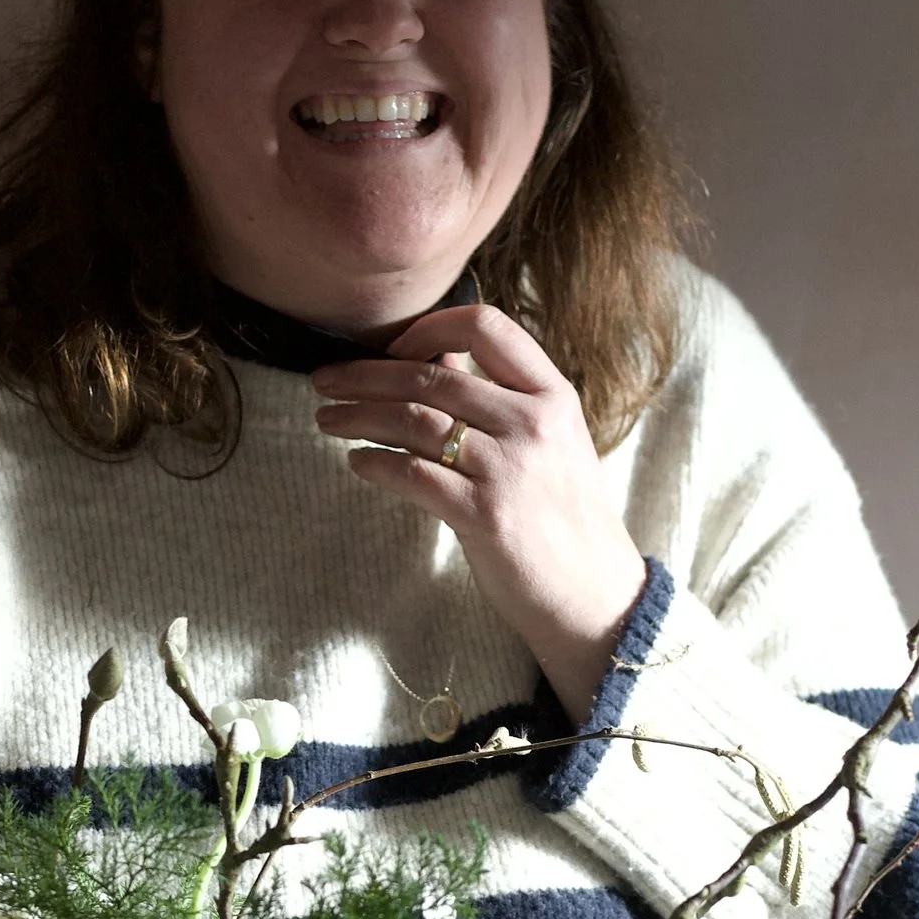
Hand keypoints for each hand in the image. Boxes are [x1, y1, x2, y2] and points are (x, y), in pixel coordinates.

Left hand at [313, 302, 646, 720]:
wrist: (594, 592)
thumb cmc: (563, 516)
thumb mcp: (550, 441)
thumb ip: (501, 398)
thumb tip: (436, 357)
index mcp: (552, 395)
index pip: (487, 326)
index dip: (430, 327)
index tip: (392, 347)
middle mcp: (533, 422)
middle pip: (433, 374)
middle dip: (365, 374)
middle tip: (324, 381)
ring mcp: (509, 468)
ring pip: (413, 420)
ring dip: (357, 416)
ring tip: (326, 419)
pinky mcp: (485, 514)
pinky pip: (412, 474)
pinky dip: (375, 464)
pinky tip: (358, 463)